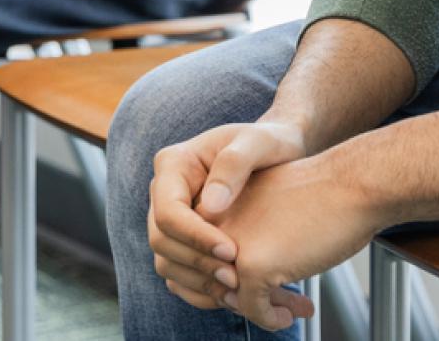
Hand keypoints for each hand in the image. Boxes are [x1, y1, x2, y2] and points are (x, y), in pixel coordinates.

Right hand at [147, 119, 307, 312]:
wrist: (277, 156)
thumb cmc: (269, 144)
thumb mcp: (259, 142)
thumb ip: (235, 163)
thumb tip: (209, 205)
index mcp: (173, 165)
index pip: (168, 211)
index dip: (194, 236)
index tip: (232, 251)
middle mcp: (164, 194)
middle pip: (161, 240)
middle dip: (197, 263)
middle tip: (236, 278)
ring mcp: (171, 221)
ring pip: (167, 263)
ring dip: (199, 282)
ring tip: (238, 290)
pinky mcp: (183, 243)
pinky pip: (180, 276)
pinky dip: (203, 291)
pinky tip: (234, 296)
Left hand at [205, 151, 385, 330]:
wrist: (353, 185)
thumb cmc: (321, 193)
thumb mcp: (271, 208)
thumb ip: (249, 234)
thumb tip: (239, 281)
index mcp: (219, 202)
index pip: (209, 252)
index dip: (232, 276)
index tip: (260, 286)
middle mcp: (216, 221)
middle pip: (215, 275)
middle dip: (244, 295)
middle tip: (274, 304)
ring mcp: (230, 244)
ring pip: (230, 294)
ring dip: (259, 308)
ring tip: (286, 310)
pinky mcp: (252, 265)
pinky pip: (252, 308)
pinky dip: (270, 318)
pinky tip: (289, 314)